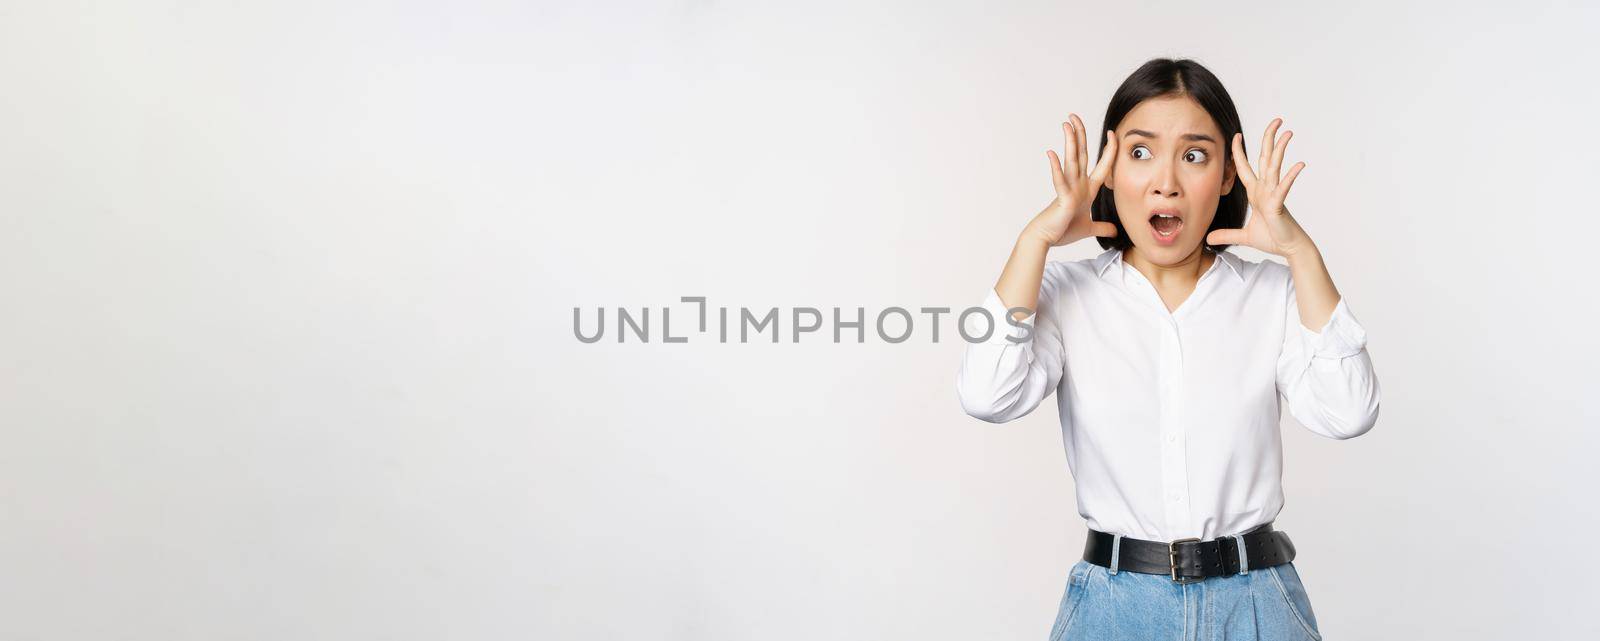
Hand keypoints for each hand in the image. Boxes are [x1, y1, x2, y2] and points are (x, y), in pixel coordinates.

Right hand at [1027, 114, 1118, 246]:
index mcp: (1086, 189)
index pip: (1102, 166)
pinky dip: (1056, 168)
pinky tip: (1052, 153)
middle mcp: (1077, 184)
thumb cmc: (1063, 230)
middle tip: (1074, 116)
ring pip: (1071, 161)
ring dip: (1070, 142)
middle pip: (1081, 155)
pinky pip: (1059, 181)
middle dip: (1080, 134)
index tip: (1112, 134)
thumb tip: (1115, 231)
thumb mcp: (1090, 228)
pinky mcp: (1062, 198)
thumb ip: (1102, 227)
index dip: (1109, 150)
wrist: (1046, 238)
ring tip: (1067, 125)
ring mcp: (1069, 189)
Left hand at [1206, 118, 1314, 257]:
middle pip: (1265, 158)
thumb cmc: (1271, 238)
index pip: (1245, 167)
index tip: (1236, 135)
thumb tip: (1208, 239)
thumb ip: (1226, 234)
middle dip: (1269, 138)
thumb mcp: (1243, 236)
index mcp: (1256, 192)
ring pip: (1275, 167)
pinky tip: (1299, 165)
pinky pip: (1284, 188)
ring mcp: (1273, 194)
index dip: (1239, 152)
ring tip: (1288, 133)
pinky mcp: (1279, 204)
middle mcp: (1265, 188)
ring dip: (1280, 150)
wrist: (1288, 248)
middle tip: (1277, 120)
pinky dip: (1290, 177)